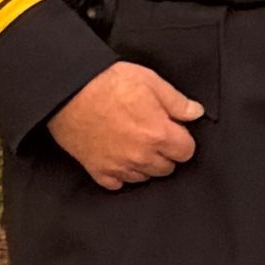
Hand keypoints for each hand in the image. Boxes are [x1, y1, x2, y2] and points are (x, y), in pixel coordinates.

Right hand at [48, 63, 202, 190]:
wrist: (67, 91)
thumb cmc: (108, 82)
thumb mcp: (149, 81)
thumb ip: (177, 101)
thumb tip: (196, 113)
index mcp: (158, 134)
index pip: (186, 152)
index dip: (182, 139)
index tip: (173, 129)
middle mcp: (141, 156)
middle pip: (167, 167)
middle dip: (165, 153)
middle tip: (153, 134)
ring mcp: (119, 166)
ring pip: (144, 177)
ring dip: (144, 164)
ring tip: (134, 143)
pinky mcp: (98, 170)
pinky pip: (118, 183)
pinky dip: (121, 173)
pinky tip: (117, 156)